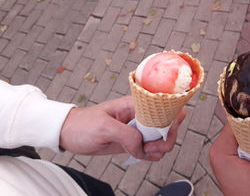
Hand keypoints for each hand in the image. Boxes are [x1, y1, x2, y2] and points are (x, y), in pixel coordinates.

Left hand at [60, 96, 185, 160]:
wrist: (69, 134)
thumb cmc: (83, 124)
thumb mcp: (103, 127)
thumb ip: (126, 135)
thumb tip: (142, 147)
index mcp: (137, 104)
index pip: (166, 107)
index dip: (170, 121)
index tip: (159, 135)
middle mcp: (142, 115)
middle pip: (170, 125)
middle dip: (166, 139)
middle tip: (149, 148)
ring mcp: (140, 128)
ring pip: (164, 138)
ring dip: (159, 149)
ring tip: (143, 152)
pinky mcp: (135, 141)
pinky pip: (153, 149)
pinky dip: (153, 155)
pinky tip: (141, 155)